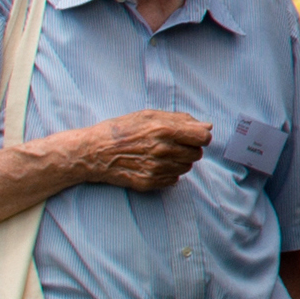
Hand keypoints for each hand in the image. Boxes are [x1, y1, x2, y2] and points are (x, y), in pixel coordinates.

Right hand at [43, 107, 215, 194]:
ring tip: (159, 154)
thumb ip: (180, 120)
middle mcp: (163, 151)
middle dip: (188, 148)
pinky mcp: (150, 183)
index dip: (200, 136)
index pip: (203, 137)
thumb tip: (206, 126)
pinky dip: (168, 173)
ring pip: (186, 168)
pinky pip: (173, 180)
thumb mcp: (148, 116)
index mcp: (164, 130)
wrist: (93, 152)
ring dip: (178, 161)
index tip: (192, 136)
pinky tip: (152, 164)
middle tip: (171, 144)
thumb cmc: (120, 130)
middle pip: (196, 154)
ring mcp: (156, 169)